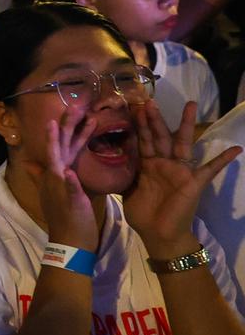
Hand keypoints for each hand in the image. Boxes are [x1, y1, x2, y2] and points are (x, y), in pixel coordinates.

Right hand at [36, 102, 101, 249]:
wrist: (68, 242)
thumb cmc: (67, 218)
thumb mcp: (55, 193)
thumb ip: (41, 175)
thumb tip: (29, 161)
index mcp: (58, 173)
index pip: (64, 146)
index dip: (70, 129)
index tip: (79, 110)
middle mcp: (56, 176)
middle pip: (59, 146)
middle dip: (65, 125)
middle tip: (73, 105)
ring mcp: (59, 187)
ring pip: (59, 160)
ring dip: (58, 143)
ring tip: (58, 125)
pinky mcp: (67, 200)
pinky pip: (68, 189)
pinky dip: (68, 181)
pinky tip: (67, 173)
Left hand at [126, 99, 238, 256]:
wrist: (158, 234)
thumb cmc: (143, 213)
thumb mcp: (127, 190)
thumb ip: (122, 174)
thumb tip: (104, 161)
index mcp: (147, 164)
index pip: (142, 139)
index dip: (138, 125)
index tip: (133, 106)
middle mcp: (164, 163)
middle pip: (159, 136)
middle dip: (155, 119)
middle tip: (150, 100)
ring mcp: (180, 171)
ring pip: (182, 143)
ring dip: (185, 124)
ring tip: (190, 104)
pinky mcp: (194, 182)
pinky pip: (211, 169)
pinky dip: (223, 160)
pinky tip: (236, 148)